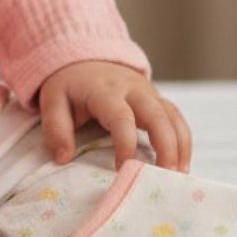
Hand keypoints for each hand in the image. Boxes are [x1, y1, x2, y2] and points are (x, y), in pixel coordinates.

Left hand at [38, 61, 192, 171]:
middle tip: (167, 177)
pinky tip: (182, 164)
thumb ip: (56, 128)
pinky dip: (183, 140)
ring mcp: (149, 92)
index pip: (121, 117)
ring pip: (172, 116)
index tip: (122, 170)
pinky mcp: (157, 99)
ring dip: (180, 145)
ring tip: (179, 175)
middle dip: (166, 146)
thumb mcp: (53, 100)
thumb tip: (64, 158)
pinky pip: (176, 118)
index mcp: (105, 90)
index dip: (125, 144)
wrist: (86, 59)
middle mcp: (133, 89)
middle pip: (158, 115)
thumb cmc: (70, 85)